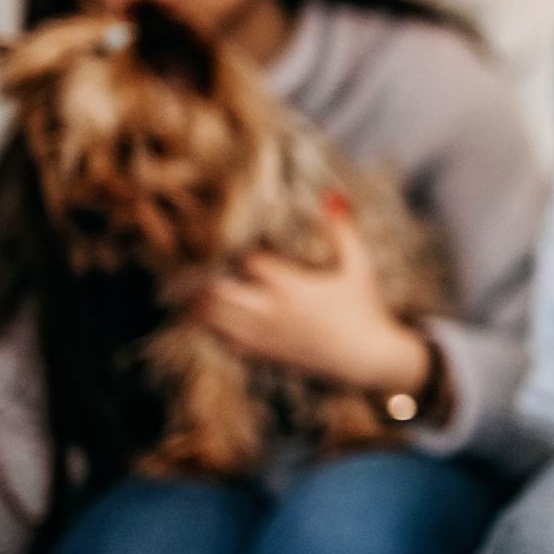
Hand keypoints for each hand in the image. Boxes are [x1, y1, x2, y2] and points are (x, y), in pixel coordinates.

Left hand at [195, 195, 430, 394]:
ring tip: (185, 284)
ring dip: (199, 302)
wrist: (367, 359)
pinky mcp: (265, 353)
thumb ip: (343, 229)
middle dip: (202, 275)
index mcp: (289, 286)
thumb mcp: (359, 264)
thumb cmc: (366, 308)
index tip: (221, 229)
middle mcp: (269, 312)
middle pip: (216, 291)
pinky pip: (224, 342)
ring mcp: (263, 335)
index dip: (231, 244)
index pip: (245, 259)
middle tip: (188, 257)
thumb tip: (332, 194)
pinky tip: (205, 317)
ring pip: (214, 319)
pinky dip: (210, 328)